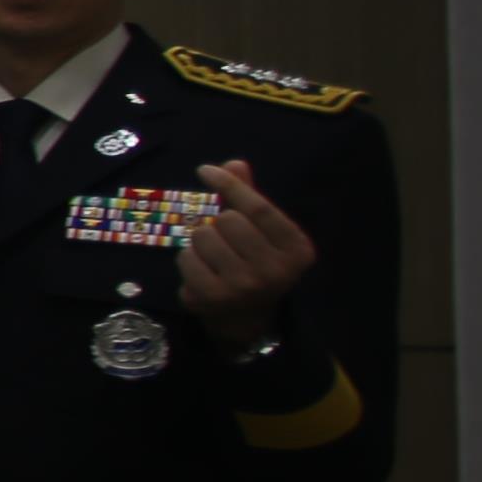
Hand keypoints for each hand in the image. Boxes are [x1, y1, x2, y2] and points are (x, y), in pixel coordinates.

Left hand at [177, 160, 315, 349]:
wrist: (247, 318)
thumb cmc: (257, 263)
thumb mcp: (264, 232)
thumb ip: (250, 198)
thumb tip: (234, 164)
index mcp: (297, 249)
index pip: (259, 208)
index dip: (230, 185)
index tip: (206, 170)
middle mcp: (275, 270)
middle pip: (227, 220)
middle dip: (219, 223)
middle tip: (227, 240)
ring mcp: (243, 287)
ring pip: (202, 235)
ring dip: (201, 241)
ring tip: (216, 258)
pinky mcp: (212, 298)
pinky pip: (185, 257)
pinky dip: (188, 259)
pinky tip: (203, 272)